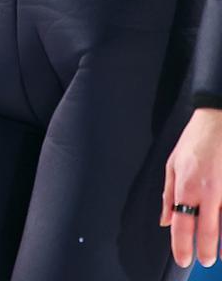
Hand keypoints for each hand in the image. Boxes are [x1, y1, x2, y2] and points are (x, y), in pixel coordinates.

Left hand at [162, 107, 221, 267]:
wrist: (217, 120)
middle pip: (207, 230)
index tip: (182, 259)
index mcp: (186, 185)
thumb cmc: (194, 141)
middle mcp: (207, 190)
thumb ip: (168, 194)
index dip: (181, 245)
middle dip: (205, 250)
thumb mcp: (172, 163)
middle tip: (203, 261)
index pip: (181, 222)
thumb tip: (164, 221)